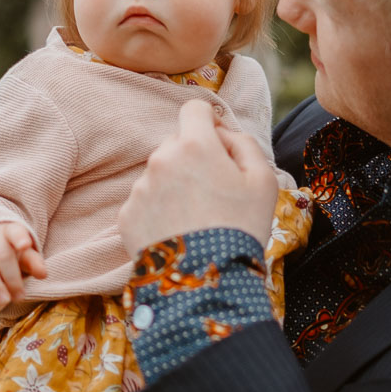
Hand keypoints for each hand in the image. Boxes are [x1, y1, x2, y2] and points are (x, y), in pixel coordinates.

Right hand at [0, 222, 47, 308]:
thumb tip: (43, 274)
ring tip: (3, 301)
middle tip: (19, 297)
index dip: (19, 237)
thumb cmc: (5, 250)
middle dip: (11, 277)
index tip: (24, 245)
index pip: (14, 231)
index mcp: (8, 231)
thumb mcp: (20, 253)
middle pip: (1, 254)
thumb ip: (32, 261)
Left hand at [119, 100, 276, 256]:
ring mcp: (139, 189)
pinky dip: (159, 213)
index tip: (218, 144)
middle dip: (193, 159)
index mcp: (193, 144)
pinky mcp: (126, 216)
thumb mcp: (263, 180)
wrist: (208, 282)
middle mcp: (159, 159)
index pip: (194, 109)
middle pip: (176, 144)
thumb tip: (222, 133)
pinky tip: (178, 233)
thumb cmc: (241, 227)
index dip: (209, 123)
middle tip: (213, 193)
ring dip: (175, 187)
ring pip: (159, 175)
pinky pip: (145, 203)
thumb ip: (243, 143)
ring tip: (196, 220)